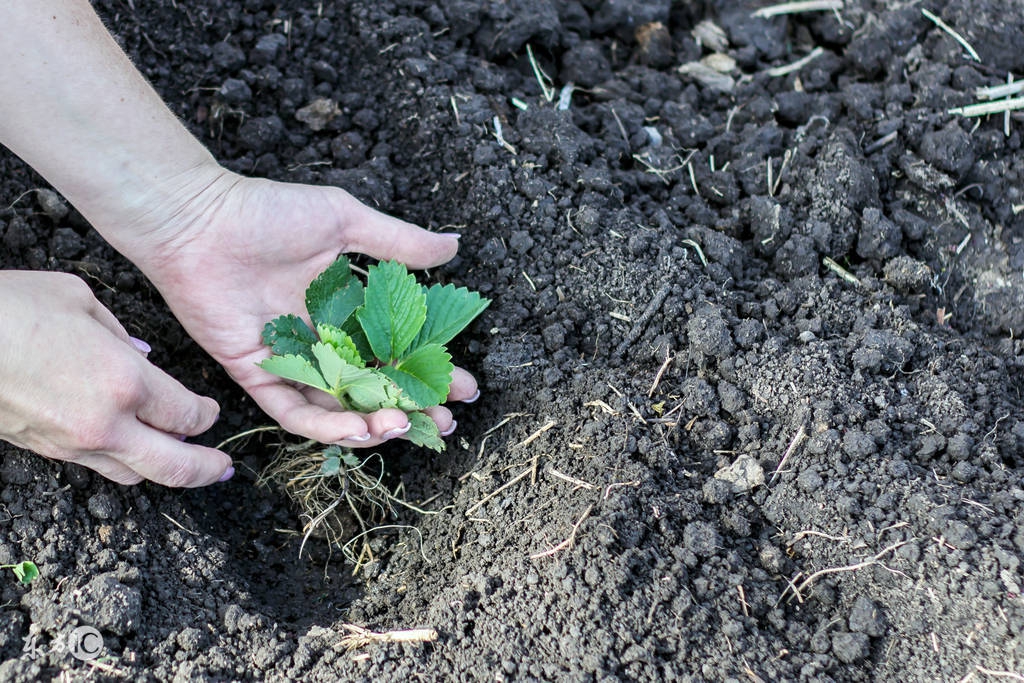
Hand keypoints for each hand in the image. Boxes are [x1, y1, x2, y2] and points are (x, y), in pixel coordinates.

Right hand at [0, 271, 231, 485]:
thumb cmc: (10, 309)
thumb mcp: (78, 300)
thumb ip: (121, 333)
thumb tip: (143, 356)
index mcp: (126, 380)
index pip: (186, 414)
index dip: (206, 416)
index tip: (211, 412)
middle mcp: (106, 422)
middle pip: (173, 465)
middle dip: (206, 469)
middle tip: (223, 469)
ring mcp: (72, 443)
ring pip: (134, 474)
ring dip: (163, 470)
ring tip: (181, 462)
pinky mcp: (42, 450)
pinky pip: (96, 466)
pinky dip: (121, 462)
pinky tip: (128, 449)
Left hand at [132, 169, 479, 447]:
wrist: (199, 219)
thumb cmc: (269, 213)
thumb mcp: (345, 221)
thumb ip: (398, 242)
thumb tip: (453, 246)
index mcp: (346, 309)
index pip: (396, 351)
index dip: (429, 371)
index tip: (463, 384)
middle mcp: (323, 341)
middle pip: (374, 387)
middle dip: (411, 407)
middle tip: (444, 420)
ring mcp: (291, 362)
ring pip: (338, 409)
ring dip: (372, 425)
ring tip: (404, 428)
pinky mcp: (258, 374)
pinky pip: (293, 413)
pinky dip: (325, 427)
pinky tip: (359, 431)